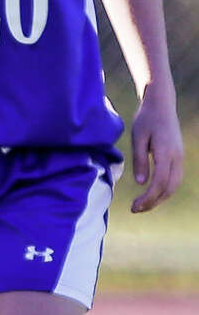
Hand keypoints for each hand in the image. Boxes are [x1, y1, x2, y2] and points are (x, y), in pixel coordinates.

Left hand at [129, 82, 183, 212]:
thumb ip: (139, 160)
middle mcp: (176, 156)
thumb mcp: (138, 138)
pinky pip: (174, 178)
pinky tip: (151, 193)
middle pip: (169, 188)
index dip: (148, 198)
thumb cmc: (146, 119)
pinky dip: (164, 189)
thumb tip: (141, 183)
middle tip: (135, 209)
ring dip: (159, 198)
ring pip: (174, 185)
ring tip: (142, 205)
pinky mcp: (178, 156)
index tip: (134, 207)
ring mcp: (179, 156)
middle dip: (153, 202)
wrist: (161, 104)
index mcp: (165, 152)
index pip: (160, 182)